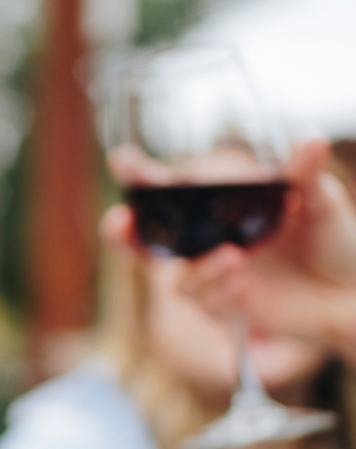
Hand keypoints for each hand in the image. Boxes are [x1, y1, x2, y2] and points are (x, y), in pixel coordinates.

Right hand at [105, 140, 355, 359]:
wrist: (352, 296)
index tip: (122, 160)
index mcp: (222, 210)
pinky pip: (205, 303)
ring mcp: (214, 276)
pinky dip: (220, 292)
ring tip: (235, 259)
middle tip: (118, 221)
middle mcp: (209, 243)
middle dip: (124, 234)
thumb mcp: (322, 203)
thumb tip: (310, 139)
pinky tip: (243, 286)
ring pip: (180, 279)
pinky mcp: (226, 307)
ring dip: (201, 269)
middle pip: (147, 242)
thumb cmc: (335, 244)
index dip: (141, 176)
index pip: (171, 191)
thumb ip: (306, 175)